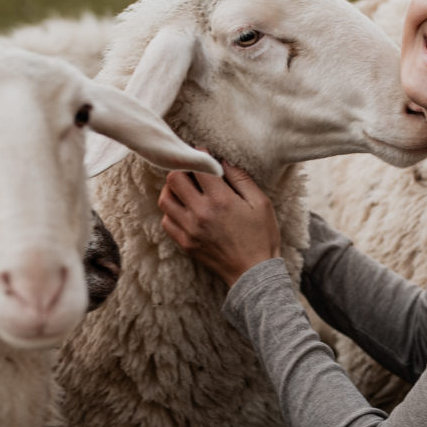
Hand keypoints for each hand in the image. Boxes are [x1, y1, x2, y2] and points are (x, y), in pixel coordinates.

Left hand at [159, 159, 280, 287]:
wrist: (254, 273)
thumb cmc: (262, 236)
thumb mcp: (261, 203)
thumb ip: (241, 179)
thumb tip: (224, 160)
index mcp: (220, 200)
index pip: (198, 166)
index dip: (200, 154)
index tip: (204, 153)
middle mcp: (200, 213)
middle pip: (174, 179)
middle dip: (182, 169)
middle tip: (193, 169)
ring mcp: (189, 230)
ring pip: (165, 199)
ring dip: (173, 189)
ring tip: (186, 188)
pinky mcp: (185, 243)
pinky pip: (166, 220)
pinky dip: (172, 210)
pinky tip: (185, 209)